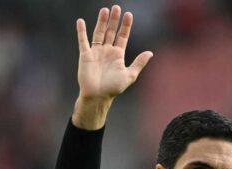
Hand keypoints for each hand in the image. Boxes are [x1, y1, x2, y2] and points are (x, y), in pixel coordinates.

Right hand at [73, 5, 152, 128]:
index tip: (128, 14)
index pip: (122, 36)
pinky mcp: (85, 55)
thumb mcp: (130, 75)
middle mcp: (107, 51)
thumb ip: (139, 63)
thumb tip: (150, 53)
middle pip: (111, 31)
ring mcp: (96, 52)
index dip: (125, 26)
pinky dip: (81, 31)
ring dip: (102, 22)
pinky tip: (81, 21)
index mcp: (118, 55)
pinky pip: (83, 41)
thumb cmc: (113, 88)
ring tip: (105, 10)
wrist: (98, 96)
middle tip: (116, 7)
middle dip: (114, 20)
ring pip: (99, 33)